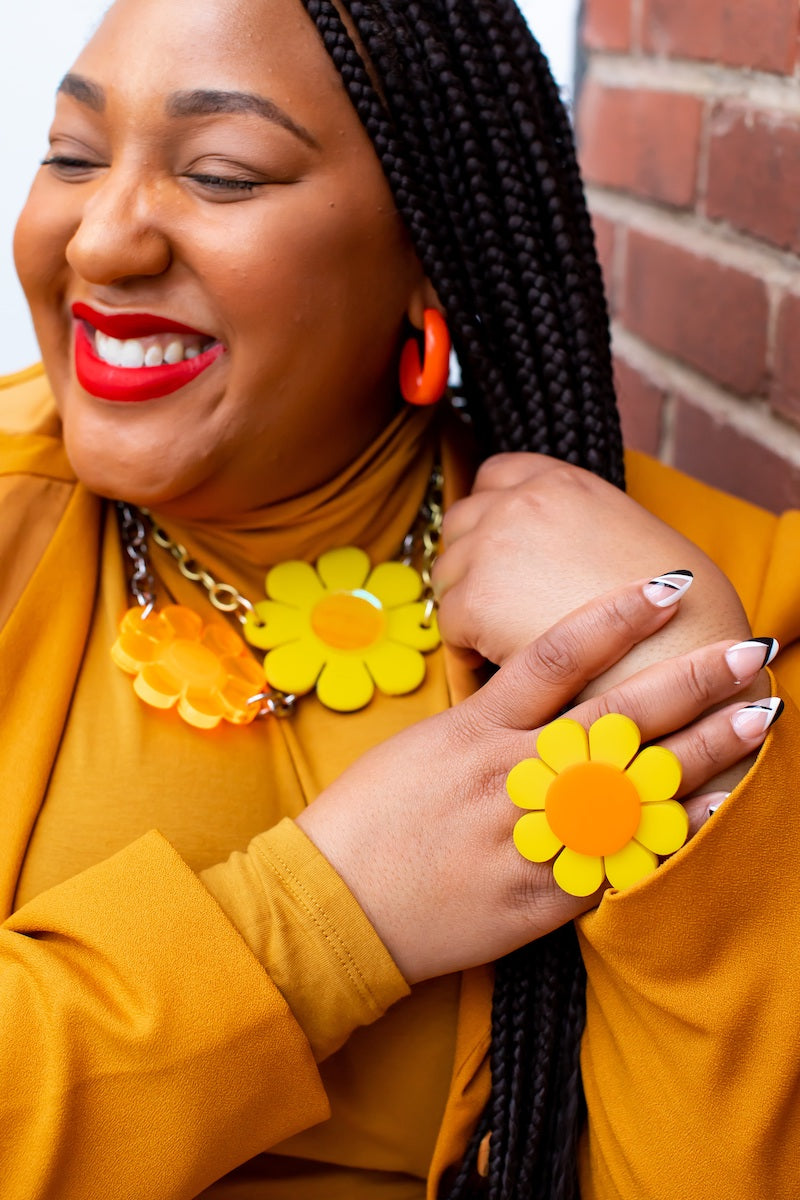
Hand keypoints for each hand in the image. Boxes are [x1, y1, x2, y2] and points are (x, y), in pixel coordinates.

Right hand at [297, 577, 776, 983]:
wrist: (335, 903)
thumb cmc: (371, 816)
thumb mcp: (423, 743)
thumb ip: (489, 718)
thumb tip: (546, 689)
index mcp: (475, 729)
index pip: (557, 655)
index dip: (617, 615)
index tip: (668, 587)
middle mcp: (508, 774)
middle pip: (614, 716)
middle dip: (688, 678)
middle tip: (747, 649)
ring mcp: (528, 835)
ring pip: (631, 784)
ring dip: (703, 747)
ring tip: (758, 714)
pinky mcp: (541, 895)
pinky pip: (618, 859)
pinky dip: (671, 832)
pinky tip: (716, 805)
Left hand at [433, 453, 751, 682]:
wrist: (673, 655)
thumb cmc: (677, 607)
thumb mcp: (639, 533)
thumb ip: (590, 523)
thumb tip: (573, 544)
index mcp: (561, 481)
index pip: (496, 473)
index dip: (492, 509)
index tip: (497, 541)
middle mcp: (518, 504)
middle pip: (461, 518)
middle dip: (469, 554)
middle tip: (490, 594)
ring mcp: (491, 550)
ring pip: (447, 571)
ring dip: (465, 600)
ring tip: (495, 634)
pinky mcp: (475, 602)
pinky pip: (448, 621)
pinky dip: (466, 644)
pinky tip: (494, 660)